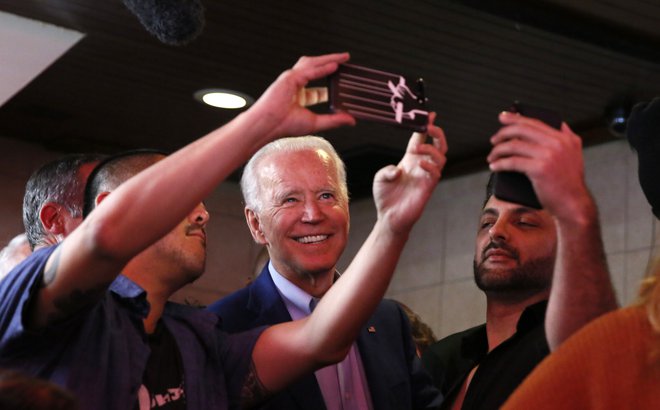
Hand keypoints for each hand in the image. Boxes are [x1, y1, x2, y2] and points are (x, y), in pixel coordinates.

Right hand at [245, 53, 355, 139]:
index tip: (342, 80)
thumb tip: (352, 120)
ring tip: (343, 57)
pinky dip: (322, 68)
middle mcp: (295, 86)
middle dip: (330, 62)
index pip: (318, 88)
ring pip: (312, 64)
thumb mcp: (315, 122)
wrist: (268, 125)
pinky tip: (334, 66)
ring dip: (328, 59)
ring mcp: (291, 79)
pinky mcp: (289, 78)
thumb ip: (334, 120)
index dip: (330, 82)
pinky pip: (309, 70)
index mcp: (299, 97)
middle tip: (346, 60)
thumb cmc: (285, 126)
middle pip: (315, 69)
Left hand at [373, 112, 447, 233]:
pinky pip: (436, 173)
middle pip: (438, 143)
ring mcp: (426, 176)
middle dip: (437, 132)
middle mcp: (421, 165)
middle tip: (430, 125)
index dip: (426, 125)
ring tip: (418, 149)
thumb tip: (399, 170)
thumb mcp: (380, 177)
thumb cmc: (386, 196)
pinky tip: (419, 164)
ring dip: (431, 148)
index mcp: (410, 159)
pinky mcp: (428, 187)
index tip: (429, 113)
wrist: (389, 217)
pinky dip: (430, 165)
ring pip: (441, 156)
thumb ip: (387, 170)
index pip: (422, 138)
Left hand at [487, 112, 590, 221]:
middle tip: (493, 140)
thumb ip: (566, 138)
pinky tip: (494, 166)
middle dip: (503, 133)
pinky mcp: (539, 169)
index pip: (535, 122)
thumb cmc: (568, 183)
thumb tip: (557, 123)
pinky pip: (512, 162)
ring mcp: (549, 155)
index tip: (502, 117)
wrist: (573, 204)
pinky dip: (500, 164)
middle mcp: (558, 143)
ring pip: (514, 146)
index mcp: (565, 138)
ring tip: (491, 156)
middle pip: (522, 130)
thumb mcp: (574, 154)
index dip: (516, 118)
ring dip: (498, 150)